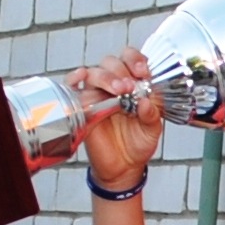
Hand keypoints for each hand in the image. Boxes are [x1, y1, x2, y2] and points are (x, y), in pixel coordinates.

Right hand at [67, 50, 161, 189]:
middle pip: (111, 62)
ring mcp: (97, 95)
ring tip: (120, 90)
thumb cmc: (138, 144)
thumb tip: (147, 102)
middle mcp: (114, 85)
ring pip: (94, 72)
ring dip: (107, 77)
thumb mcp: (152, 130)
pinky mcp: (82, 107)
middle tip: (130, 86)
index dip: (136, 60)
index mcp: (134, 83)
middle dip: (121, 71)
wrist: (124, 167)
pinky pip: (72, 87)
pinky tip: (81, 76)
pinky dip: (74, 78)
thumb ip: (152, 115)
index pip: (130, 58)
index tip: (144, 72)